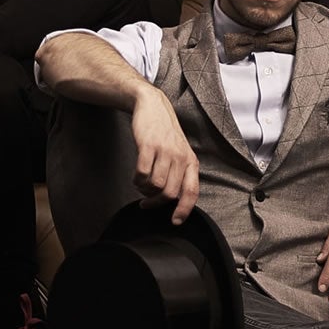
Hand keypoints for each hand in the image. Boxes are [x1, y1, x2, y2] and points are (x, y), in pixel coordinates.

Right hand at [131, 89, 199, 222]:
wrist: (152, 106)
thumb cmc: (165, 134)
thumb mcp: (179, 153)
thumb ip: (179, 174)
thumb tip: (174, 201)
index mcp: (191, 161)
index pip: (192, 192)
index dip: (184, 210)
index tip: (175, 222)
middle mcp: (181, 157)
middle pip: (170, 193)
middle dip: (156, 203)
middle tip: (146, 203)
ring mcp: (165, 151)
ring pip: (155, 185)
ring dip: (145, 191)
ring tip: (141, 186)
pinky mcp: (148, 146)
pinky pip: (142, 173)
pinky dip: (137, 180)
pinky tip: (136, 177)